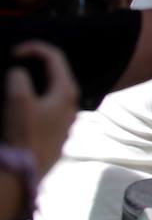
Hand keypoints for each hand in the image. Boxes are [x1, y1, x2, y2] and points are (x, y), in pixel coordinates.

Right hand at [3, 41, 79, 175]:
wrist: (26, 171)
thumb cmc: (25, 134)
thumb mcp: (18, 100)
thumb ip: (18, 78)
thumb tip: (19, 74)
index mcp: (67, 90)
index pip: (55, 56)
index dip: (33, 48)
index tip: (12, 53)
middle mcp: (72, 102)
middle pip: (56, 72)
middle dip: (35, 63)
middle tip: (13, 62)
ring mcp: (66, 118)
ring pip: (52, 89)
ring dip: (34, 81)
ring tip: (14, 81)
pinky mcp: (56, 131)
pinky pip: (47, 105)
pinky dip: (35, 97)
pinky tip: (21, 102)